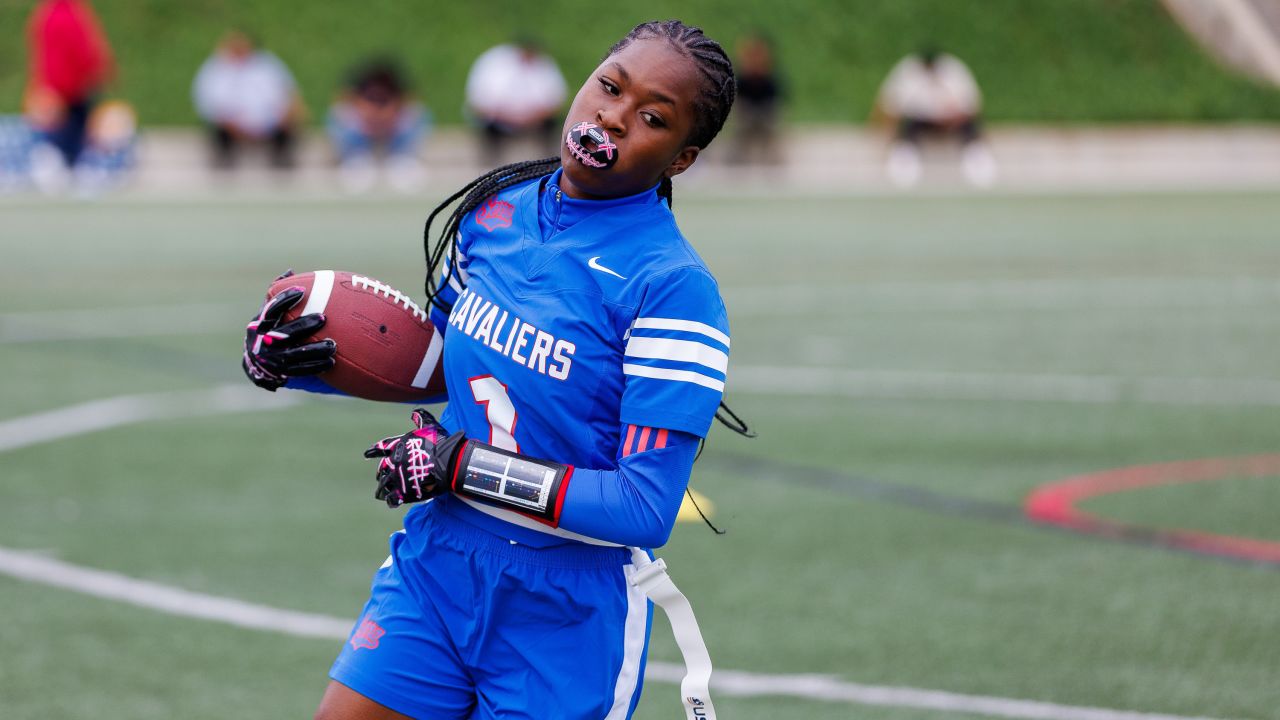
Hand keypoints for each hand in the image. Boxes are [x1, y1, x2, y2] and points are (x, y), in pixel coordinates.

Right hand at [242, 270, 336, 390]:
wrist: (256, 361)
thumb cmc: (268, 328)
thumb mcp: (268, 313)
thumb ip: (277, 295)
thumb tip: (290, 271)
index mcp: (260, 323)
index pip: (272, 309)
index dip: (285, 299)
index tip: (302, 291)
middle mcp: (263, 341)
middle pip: (284, 333)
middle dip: (304, 326)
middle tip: (323, 318)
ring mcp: (271, 358)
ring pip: (294, 354)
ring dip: (314, 350)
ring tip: (332, 345)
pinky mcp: (280, 372)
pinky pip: (299, 370)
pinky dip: (315, 366)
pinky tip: (331, 362)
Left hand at [364, 408, 463, 507]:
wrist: (448, 462)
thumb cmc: (440, 443)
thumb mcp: (429, 426)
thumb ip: (421, 418)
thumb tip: (415, 412)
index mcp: (397, 447)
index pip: (380, 449)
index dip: (373, 451)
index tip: (367, 454)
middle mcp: (393, 463)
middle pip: (382, 469)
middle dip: (381, 473)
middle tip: (381, 477)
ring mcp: (397, 478)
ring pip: (383, 486)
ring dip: (381, 490)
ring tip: (381, 494)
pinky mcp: (404, 492)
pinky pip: (392, 499)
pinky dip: (391, 501)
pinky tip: (392, 503)